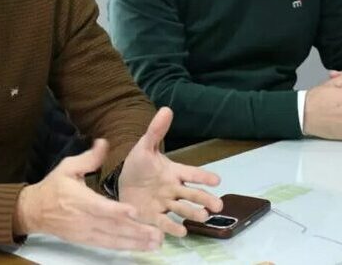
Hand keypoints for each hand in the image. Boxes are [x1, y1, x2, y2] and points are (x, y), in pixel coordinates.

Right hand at [14, 139, 163, 250]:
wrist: (35, 211)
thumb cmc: (53, 187)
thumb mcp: (68, 167)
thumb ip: (88, 158)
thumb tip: (104, 142)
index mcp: (80, 199)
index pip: (100, 207)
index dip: (117, 211)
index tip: (134, 211)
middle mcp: (84, 219)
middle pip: (112, 227)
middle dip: (136, 231)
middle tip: (157, 233)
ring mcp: (86, 232)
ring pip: (113, 239)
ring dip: (135, 242)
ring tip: (155, 242)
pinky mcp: (87, 240)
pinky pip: (108, 245)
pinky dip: (125, 247)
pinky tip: (141, 247)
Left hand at [118, 107, 222, 236]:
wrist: (123, 182)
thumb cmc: (140, 165)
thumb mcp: (145, 146)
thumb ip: (156, 131)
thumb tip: (166, 109)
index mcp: (174, 172)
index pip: (192, 173)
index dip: (203, 176)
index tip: (217, 180)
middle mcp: (173, 189)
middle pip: (192, 194)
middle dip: (205, 199)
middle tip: (218, 206)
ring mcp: (165, 204)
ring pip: (182, 209)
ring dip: (193, 213)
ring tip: (203, 217)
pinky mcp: (154, 216)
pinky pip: (165, 222)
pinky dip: (172, 227)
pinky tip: (181, 232)